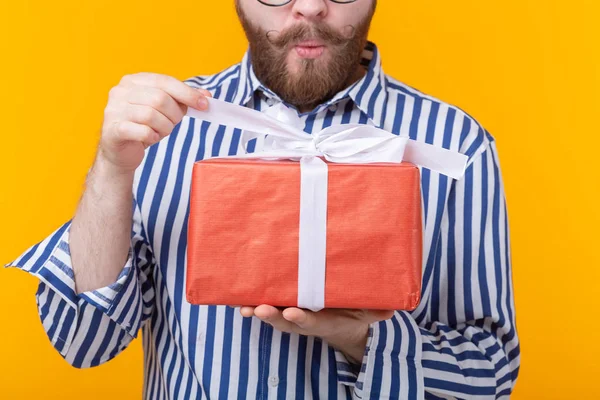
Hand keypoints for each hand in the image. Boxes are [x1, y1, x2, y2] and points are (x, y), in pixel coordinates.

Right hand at [98, 72, 211, 173]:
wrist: (121, 152)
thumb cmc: (144, 126)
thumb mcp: (164, 110)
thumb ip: (182, 100)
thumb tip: (206, 96)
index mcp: (134, 81)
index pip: (165, 81)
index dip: (187, 93)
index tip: (205, 104)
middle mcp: (120, 91)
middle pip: (160, 98)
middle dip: (174, 114)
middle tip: (174, 123)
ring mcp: (113, 110)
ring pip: (151, 115)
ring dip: (165, 127)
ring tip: (161, 132)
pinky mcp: (113, 130)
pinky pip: (142, 131)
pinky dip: (153, 136)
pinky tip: (152, 138)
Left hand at [238, 305, 393, 364]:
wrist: (341, 327)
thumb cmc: (354, 315)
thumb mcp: (368, 315)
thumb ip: (377, 311)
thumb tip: (392, 310)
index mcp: (324, 321)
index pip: (312, 322)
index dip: (302, 318)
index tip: (292, 313)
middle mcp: (304, 320)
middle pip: (284, 321)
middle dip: (271, 316)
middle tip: (257, 310)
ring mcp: (291, 314)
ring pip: (271, 314)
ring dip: (254, 309)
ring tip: (240, 305)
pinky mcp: (283, 306)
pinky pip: (264, 304)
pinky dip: (250, 302)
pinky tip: (234, 295)